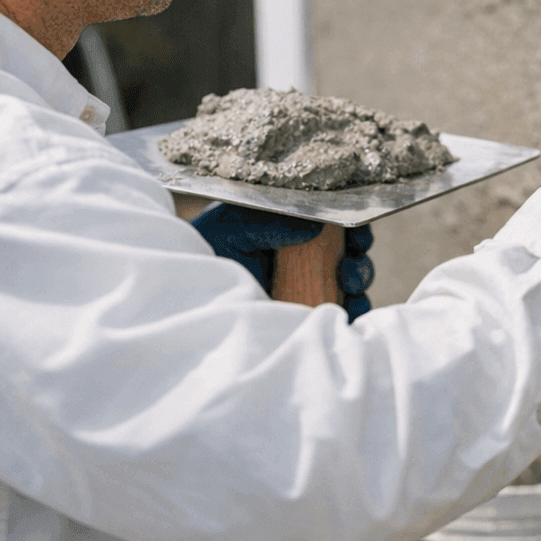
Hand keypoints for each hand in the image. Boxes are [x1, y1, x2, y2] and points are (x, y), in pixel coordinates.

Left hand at [192, 204, 375, 321]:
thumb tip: (317, 225)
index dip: (349, 226)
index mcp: (287, 231)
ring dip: (358, 277)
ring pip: (349, 282)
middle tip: (352, 258)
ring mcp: (304, 289)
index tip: (355, 230)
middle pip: (347, 252)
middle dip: (358, 253)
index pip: (330, 224)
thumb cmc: (202, 253)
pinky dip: (353, 311)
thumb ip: (271, 222)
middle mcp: (300, 259)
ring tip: (348, 282)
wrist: (182, 296)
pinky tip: (351, 310)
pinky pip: (339, 315)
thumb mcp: (230, 226)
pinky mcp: (303, 318)